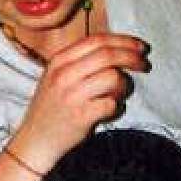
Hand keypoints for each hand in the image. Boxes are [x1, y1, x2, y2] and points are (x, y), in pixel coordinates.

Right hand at [10, 32, 148, 170]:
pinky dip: (115, 107)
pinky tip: (107, 110)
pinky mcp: (81, 116)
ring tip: (116, 95)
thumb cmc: (51, 109)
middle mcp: (63, 74)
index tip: (139, 47)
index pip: (97, 40)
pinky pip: (112, 104)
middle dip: (132, 57)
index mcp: (59, 60)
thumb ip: (81, 61)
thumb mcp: (57, 77)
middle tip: (144, 65)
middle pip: (108, 55)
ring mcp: (72, 95)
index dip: (123, 41)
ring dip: (123, 86)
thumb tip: (119, 49)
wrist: (35, 141)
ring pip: (113, 77)